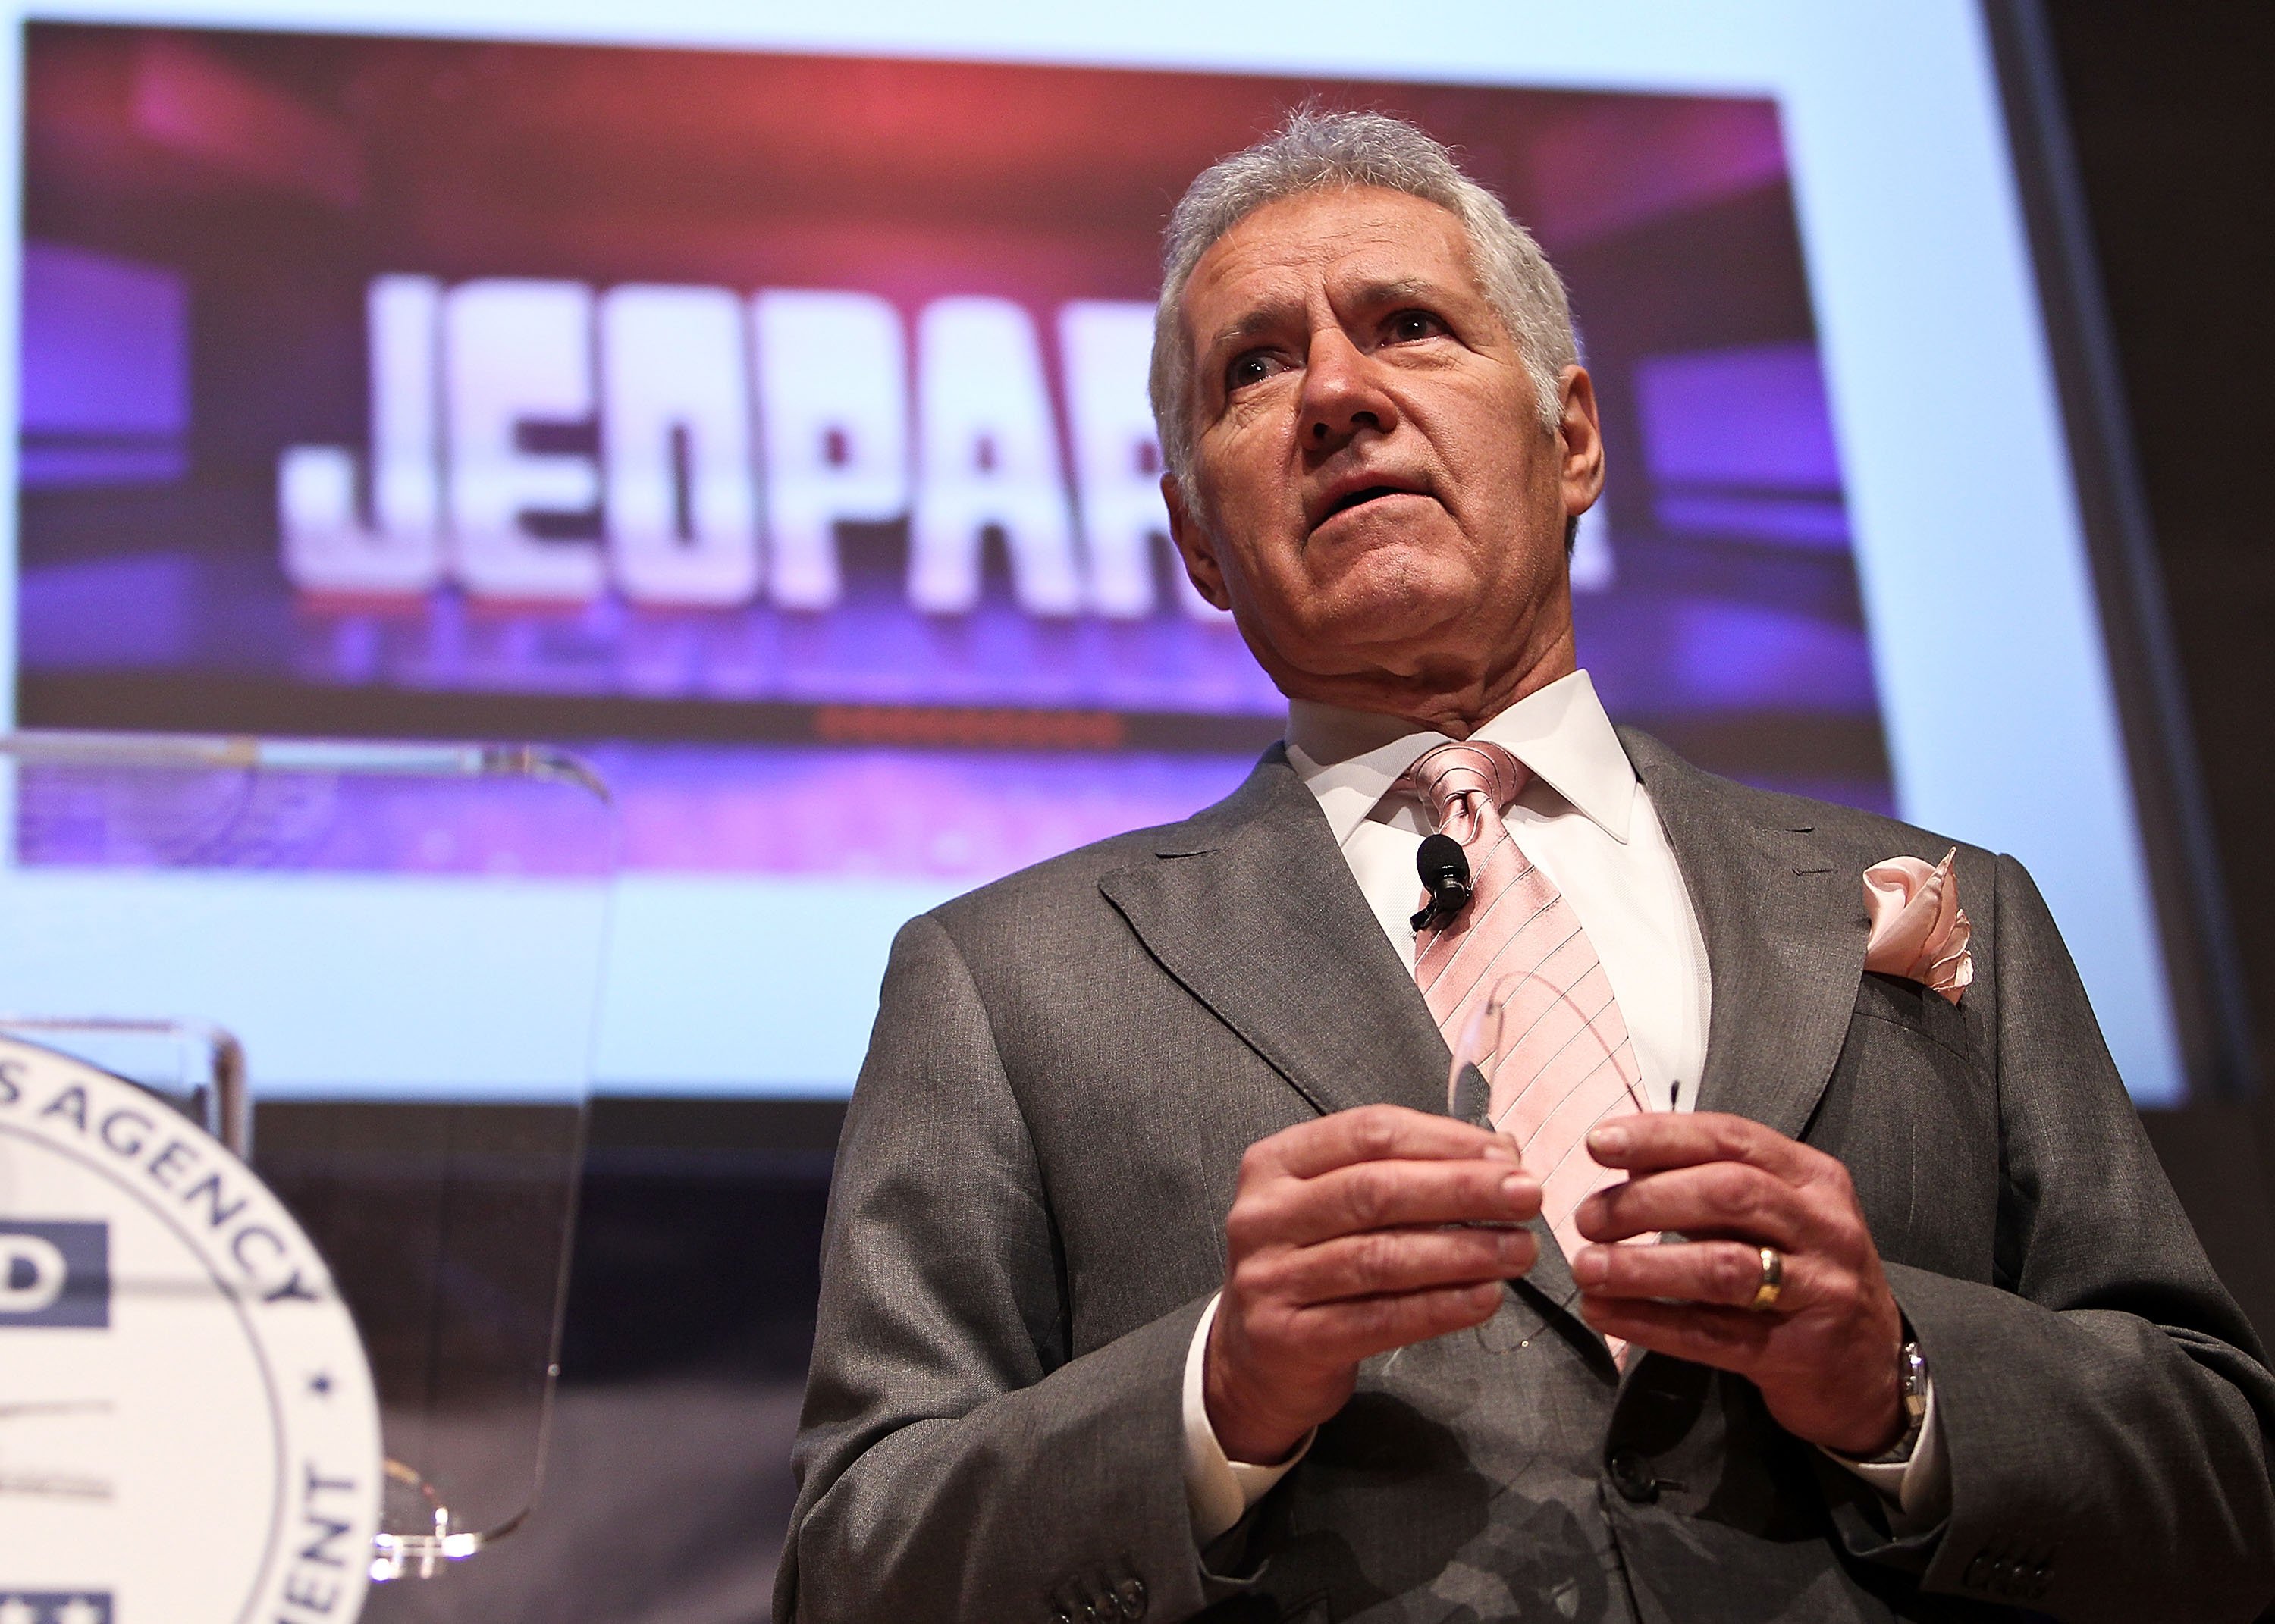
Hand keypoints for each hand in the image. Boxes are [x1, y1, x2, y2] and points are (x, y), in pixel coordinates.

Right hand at [1206, 1104, 1541, 1464]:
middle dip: (1462, 1190)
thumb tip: (1501, 1151)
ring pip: (1380, 1257)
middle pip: (1376, 1190)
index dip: (1445, 1141)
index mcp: (1276, 1163)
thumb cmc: (1313, 1265)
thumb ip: (1408, 1173)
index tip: (1507, 1156)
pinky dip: (1439, 1308)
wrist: (1254, 1359)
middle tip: (1528, 1196)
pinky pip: (1377, 1319)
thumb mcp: (1340, 1205)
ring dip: (1462, 1252)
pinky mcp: (1287, 1338)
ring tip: (1520, 1251)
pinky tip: (1485, 1298)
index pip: (1370, 1133)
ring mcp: (1269, 1278)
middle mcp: (1264, 1215)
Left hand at [1570, 1112, 1905, 1457]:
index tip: (1598, 1142)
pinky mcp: (1801, 1352)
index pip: (1731, 1139)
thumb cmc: (1806, 1276)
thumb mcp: (1776, 1217)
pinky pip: (1715, 1335)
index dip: (1660, 1136)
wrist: (1874, 1372)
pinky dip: (1652, 1323)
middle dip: (1646, 1201)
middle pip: (1728, 1195)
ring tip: (1587, 1268)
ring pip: (1722, 1267)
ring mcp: (1821, 1290)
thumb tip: (1628, 1157)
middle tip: (1587, 1217)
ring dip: (1643, 1266)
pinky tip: (1606, 1314)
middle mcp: (1824, 1226)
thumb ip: (1710, 1185)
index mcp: (1813, 1178)